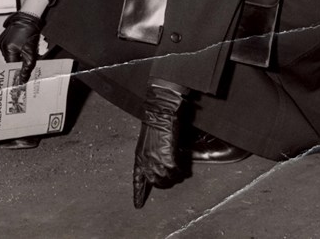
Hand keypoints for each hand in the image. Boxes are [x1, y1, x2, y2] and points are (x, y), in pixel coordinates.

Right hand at [0, 11, 42, 83]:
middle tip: (27, 61)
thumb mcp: (31, 52)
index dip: (17, 71)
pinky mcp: (3, 36)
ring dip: (17, 55)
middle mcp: (3, 45)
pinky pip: (8, 47)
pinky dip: (14, 49)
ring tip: (25, 51)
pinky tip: (21, 45)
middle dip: (18, 62)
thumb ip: (27, 67)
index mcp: (8, 49)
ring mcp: (2, 40)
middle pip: (10, 60)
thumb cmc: (30, 32)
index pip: (11, 66)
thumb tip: (23, 79)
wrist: (28, 18)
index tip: (22, 76)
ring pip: (9, 54)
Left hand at [133, 83, 185, 208]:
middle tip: (173, 173)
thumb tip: (159, 168)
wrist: (160, 113)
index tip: (137, 206)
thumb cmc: (155, 124)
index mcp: (139, 158)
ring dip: (175, 175)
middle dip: (166, 181)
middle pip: (157, 183)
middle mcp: (146, 162)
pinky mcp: (168, 159)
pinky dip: (181, 170)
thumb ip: (150, 156)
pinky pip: (177, 172)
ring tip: (179, 168)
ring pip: (168, 179)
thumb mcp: (147, 143)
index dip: (138, 194)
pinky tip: (183, 165)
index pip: (137, 180)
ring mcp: (156, 162)